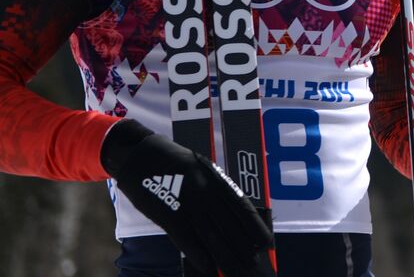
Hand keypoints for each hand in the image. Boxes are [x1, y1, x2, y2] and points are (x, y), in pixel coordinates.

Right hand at [101, 120, 272, 276]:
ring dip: (225, 255)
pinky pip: (186, 238)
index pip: (242, 207)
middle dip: (243, 247)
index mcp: (216, 179)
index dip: (255, 226)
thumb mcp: (201, 168)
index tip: (266, 241)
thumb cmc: (172, 160)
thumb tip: (232, 210)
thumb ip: (216, 187)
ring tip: (237, 270)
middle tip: (253, 263)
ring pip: (212, 235)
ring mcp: (187, 204)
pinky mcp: (168, 214)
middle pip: (229, 225)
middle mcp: (206, 192)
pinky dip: (198, 254)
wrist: (140, 154)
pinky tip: (209, 267)